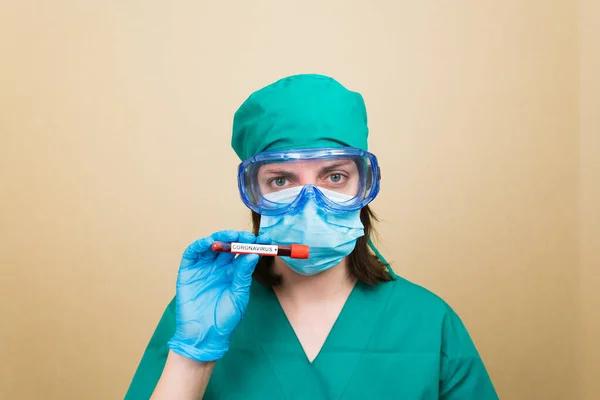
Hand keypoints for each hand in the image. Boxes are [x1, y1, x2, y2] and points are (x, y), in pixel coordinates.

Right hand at [167, 230, 261, 361]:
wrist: (205, 335)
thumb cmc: (225, 318)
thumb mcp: (238, 295)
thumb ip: (243, 274)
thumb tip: (254, 255)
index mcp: (233, 273)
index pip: (243, 253)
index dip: (252, 245)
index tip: (264, 239)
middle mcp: (218, 268)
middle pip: (227, 246)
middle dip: (237, 238)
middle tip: (246, 237)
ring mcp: (203, 268)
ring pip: (211, 246)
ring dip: (220, 238)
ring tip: (230, 237)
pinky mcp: (188, 271)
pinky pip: (192, 254)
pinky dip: (199, 245)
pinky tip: (208, 243)